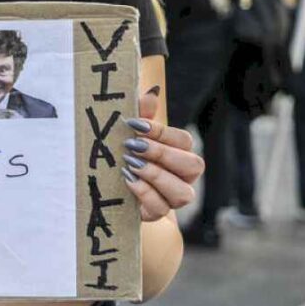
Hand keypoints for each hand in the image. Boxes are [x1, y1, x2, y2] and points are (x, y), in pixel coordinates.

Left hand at [121, 87, 203, 221]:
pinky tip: (127, 179)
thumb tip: (152, 92)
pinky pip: (160, 209)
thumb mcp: (131, 131)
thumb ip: (143, 113)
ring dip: (156, 176)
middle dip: (161, 153)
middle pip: (193, 165)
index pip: (184, 140)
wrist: (111, 185)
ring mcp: (173, 197)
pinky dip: (144, 193)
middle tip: (132, 145)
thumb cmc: (126, 150)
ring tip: (130, 164)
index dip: (161, 132)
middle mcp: (184, 176)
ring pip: (182, 192)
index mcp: (181, 152)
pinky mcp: (156, 213)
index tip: (134, 124)